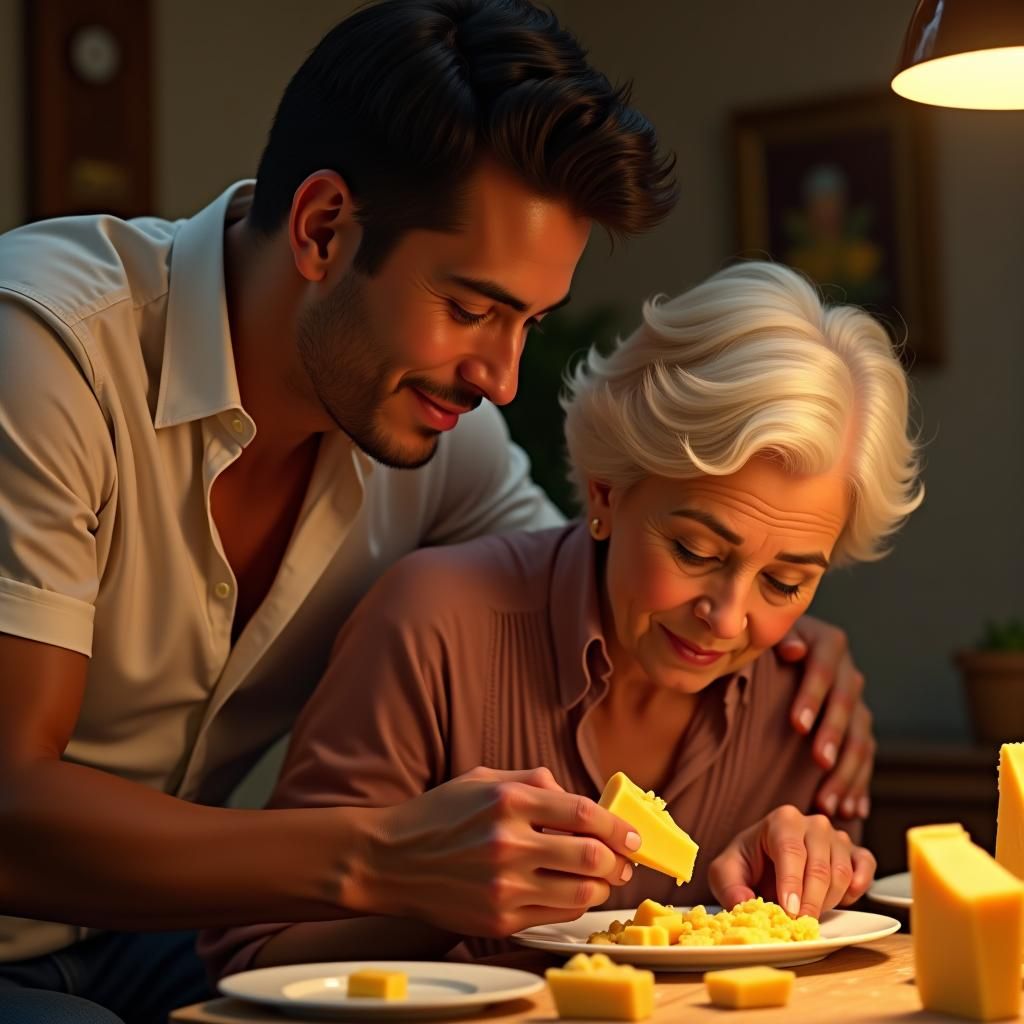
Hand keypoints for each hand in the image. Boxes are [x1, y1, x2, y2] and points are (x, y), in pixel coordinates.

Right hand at [364, 766, 640, 937]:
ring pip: (580, 892)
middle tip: (623, 861)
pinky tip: (569, 892)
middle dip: (617, 861)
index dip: (618, 826)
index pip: (584, 814)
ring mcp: (504, 885)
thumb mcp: (482, 778)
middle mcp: (509, 843)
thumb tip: (575, 794)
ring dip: (600, 886)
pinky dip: (572, 904)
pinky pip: (556, 915)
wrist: (388, 860)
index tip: (632, 836)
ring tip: (599, 879)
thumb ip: (532, 781)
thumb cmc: (438, 815)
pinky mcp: (499, 918)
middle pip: (591, 856)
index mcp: (509, 800)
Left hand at [707, 805, 875, 919]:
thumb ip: (730, 887)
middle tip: (799, 925)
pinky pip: (866, 867)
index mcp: (782, 820)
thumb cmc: (748, 863)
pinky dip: (858, 886)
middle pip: (819, 866)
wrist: (766, 859)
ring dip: (827, 901)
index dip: (791, 883)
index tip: (789, 911)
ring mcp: (836, 836)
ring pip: (841, 873)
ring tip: (808, 912)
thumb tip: (744, 905)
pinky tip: (844, 900)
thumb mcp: (725, 872)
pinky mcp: (854, 851)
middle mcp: (813, 823)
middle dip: (809, 901)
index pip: (791, 851)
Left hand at [775, 615, 875, 819]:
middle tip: (820, 762)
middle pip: (846, 707)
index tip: (797, 724)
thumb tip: (792, 649)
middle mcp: (848, 672)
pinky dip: (858, 786)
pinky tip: (853, 811)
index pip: (823, 670)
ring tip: (830, 802)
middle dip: (834, 736)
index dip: (812, 697)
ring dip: (848, 772)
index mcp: (827, 644)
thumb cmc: (765, 644)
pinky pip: (864, 760)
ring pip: (860, 739)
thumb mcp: (768, 634)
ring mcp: (856, 703)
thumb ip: (779, 639)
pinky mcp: (857, 729)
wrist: (778, 649)